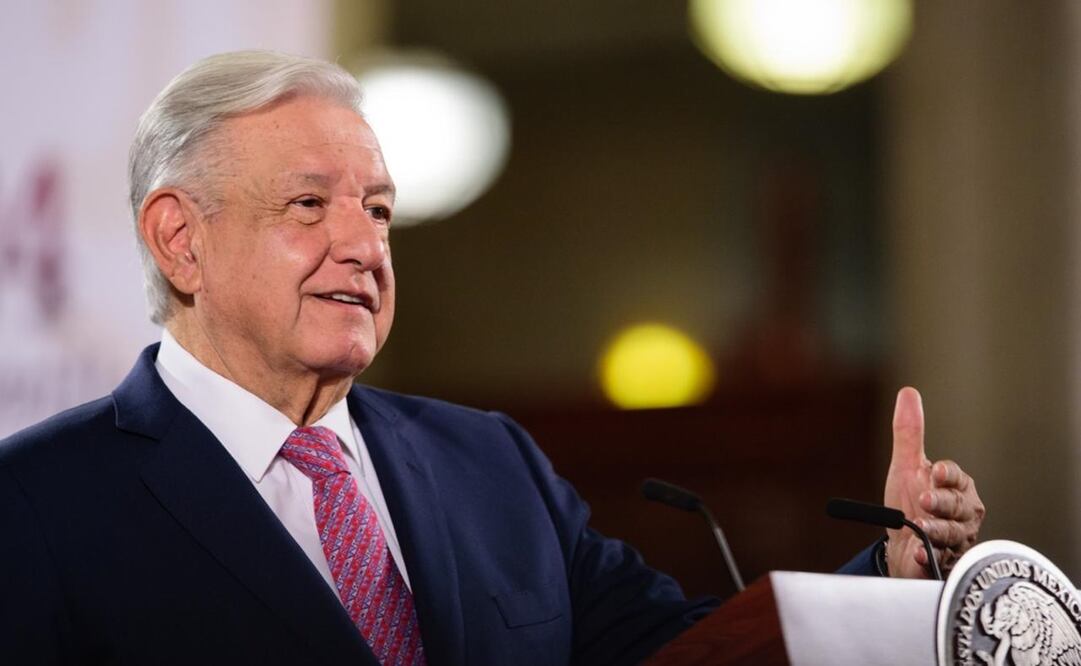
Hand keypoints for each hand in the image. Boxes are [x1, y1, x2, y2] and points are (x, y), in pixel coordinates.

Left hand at [883, 387, 984, 577]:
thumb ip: (909, 433)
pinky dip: (930, 558)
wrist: (901, 546)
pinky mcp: (943, 564)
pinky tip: (920, 553)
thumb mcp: (906, 467)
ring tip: (921, 527)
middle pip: (958, 506)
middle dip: (943, 503)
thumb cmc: (910, 503)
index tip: (936, 471)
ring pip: (952, 534)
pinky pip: (940, 562)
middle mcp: (962, 515)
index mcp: (957, 488)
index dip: (948, 475)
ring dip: (937, 530)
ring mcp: (955, 541)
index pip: (958, 478)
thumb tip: (908, 392)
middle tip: (926, 500)